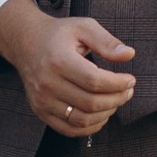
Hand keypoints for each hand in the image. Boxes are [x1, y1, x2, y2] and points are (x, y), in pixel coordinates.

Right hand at [0, 0, 137, 139]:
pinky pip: (69, 129)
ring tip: (115, 101)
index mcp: (59, 60)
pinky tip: (101, 114)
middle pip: (91, 103)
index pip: (95, 81)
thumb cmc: (58, 34)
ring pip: (82, 120)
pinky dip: (90, 127)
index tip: (130, 80)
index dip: (118, 84)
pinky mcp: (40, 111)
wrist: (26, 42)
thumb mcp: (84, 27)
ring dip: (106, 114)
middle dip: (117, 99)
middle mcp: (47, 83)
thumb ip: (106, 41)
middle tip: (127, 91)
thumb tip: (129, 54)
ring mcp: (42, 100)